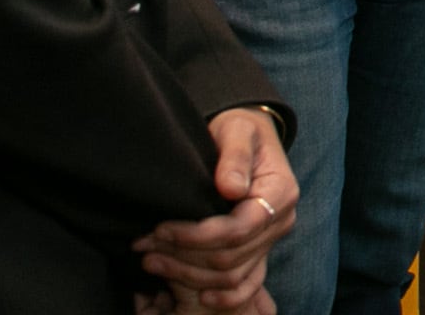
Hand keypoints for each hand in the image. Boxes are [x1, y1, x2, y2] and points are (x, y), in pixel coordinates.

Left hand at [135, 106, 295, 310]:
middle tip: (144, 245)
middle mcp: (280, 220)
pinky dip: (226, 297)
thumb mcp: (237, 129)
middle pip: (231, 257)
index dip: (196, 235)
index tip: (161, 227)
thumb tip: (232, 188)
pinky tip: (200, 297)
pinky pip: (247, 285)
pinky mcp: (259, 250)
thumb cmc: (240, 128)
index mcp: (280, 192)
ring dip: (189, 275)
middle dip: (184, 256)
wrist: (247, 135)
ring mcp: (270, 239)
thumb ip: (235, 156)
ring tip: (151, 260)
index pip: (237, 229)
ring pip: (231, 276)